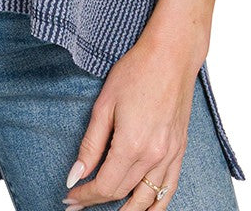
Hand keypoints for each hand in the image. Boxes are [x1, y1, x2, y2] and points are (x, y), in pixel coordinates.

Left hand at [62, 23, 202, 208]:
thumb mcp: (104, 104)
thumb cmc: (136, 71)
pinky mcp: (180, 150)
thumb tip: (75, 176)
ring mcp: (171, 156)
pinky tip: (145, 208)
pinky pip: (169, 189)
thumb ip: (90, 144)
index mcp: (132, 145)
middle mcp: (154, 156)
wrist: (171, 55)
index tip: (70, 198)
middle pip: (123, 194)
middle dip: (99, 203)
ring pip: (149, 201)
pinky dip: (156, 205)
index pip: (105, 186)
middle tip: (79, 206)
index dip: (85, 196)